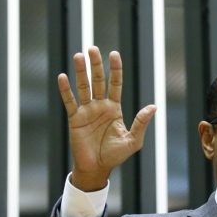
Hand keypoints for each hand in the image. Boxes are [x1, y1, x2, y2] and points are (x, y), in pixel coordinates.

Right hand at [58, 46, 155, 190]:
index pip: (115, 84)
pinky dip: (66, 90)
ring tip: (78, 56)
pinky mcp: (75, 119)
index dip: (115, 69)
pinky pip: (70, 102)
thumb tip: (153, 107)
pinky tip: (63, 77)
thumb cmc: (115, 155)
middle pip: (98, 81)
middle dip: (96, 65)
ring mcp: (86, 111)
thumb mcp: (133, 140)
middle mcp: (100, 106)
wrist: (97, 168)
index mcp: (115, 108)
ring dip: (81, 72)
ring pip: (83, 87)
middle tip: (92, 49)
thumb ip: (141, 123)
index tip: (114, 53)